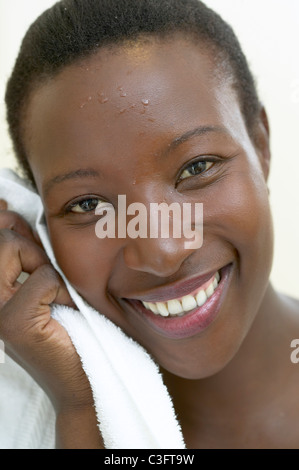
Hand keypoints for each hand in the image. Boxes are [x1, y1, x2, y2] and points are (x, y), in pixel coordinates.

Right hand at [0, 201, 102, 446]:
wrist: (82, 377)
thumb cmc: (70, 327)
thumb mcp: (46, 280)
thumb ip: (30, 252)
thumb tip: (14, 215)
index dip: (18, 228)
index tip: (39, 253)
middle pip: (0, 235)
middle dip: (33, 247)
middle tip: (51, 277)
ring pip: (10, 245)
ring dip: (43, 264)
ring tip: (55, 291)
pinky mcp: (11, 322)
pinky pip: (42, 276)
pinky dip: (60, 288)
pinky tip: (64, 308)